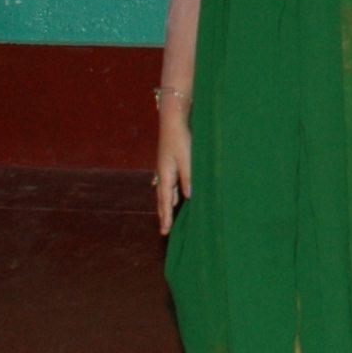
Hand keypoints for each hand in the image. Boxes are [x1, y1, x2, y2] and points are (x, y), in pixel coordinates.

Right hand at [154, 115, 192, 235]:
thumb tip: (189, 197)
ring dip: (167, 204)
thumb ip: (188, 178)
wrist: (173, 120)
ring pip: (165, 192)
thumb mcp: (187, 159)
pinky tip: (173, 196)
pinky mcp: (170, 163)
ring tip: (168, 216)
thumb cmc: (181, 139)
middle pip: (163, 199)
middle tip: (164, 230)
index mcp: (166, 175)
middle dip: (164, 214)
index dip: (166, 217)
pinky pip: (169, 184)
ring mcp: (165, 169)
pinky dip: (170, 193)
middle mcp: (163, 174)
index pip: (165, 202)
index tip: (164, 232)